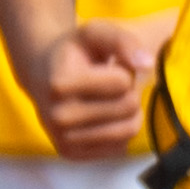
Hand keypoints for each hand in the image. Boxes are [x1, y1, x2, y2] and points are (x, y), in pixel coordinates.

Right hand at [37, 18, 163, 158]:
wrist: (41, 75)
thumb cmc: (74, 52)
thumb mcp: (95, 34)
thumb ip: (123, 41)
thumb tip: (147, 64)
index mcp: (59, 84)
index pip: (123, 82)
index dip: (124, 69)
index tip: (107, 65)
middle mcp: (58, 116)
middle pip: (128, 106)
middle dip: (128, 90)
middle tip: (110, 82)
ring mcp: (63, 139)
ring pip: (129, 130)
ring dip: (129, 111)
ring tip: (111, 97)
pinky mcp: (71, 155)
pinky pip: (120, 146)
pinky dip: (120, 128)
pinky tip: (104, 114)